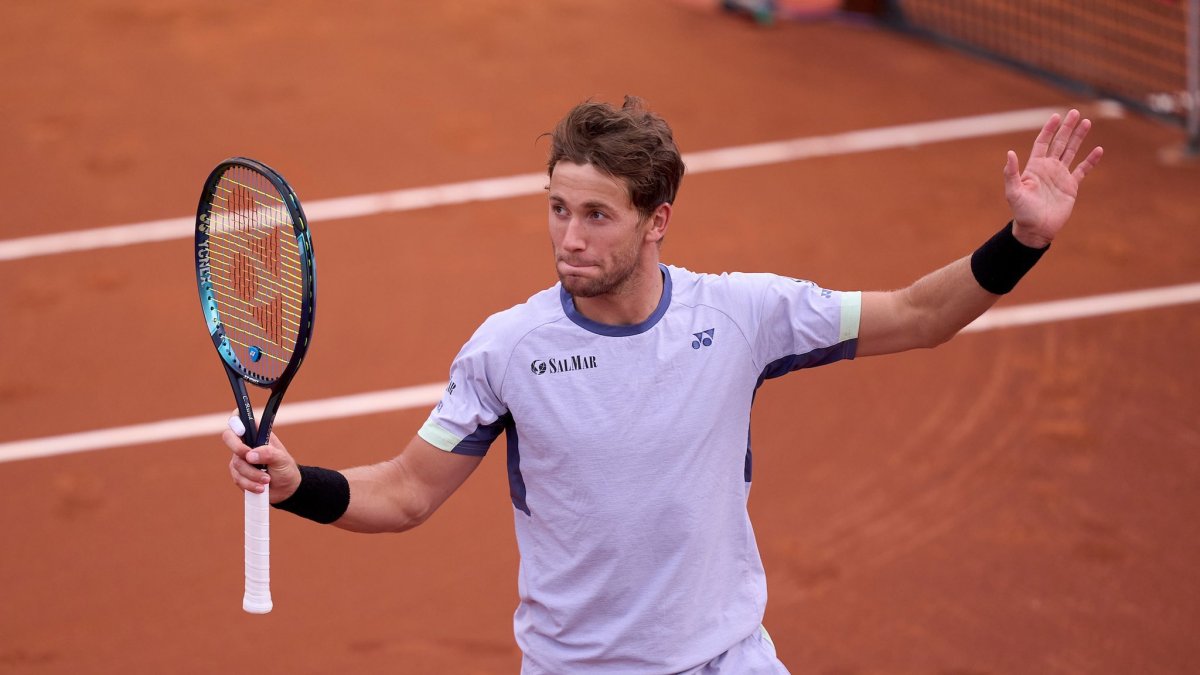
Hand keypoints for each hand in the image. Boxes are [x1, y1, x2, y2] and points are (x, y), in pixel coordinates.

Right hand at [224, 414, 301, 501]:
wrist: (285, 489)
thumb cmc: (285, 468)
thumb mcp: (282, 459)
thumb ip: (268, 454)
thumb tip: (250, 456)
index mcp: (257, 433)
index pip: (241, 417)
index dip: (236, 420)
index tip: (242, 431)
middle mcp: (246, 443)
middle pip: (228, 436)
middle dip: (237, 448)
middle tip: (249, 457)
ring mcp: (240, 458)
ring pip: (236, 463)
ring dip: (252, 474)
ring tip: (267, 479)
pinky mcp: (238, 473)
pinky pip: (237, 478)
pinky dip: (249, 484)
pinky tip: (261, 488)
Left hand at [1004, 109, 1103, 247]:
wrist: (1036, 229)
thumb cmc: (1022, 212)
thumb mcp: (1013, 192)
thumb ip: (1011, 173)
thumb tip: (1010, 153)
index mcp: (1034, 167)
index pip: (1042, 143)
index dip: (1049, 130)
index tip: (1055, 116)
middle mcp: (1048, 168)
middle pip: (1059, 143)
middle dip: (1067, 128)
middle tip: (1075, 112)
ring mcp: (1060, 176)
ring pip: (1071, 152)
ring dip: (1078, 138)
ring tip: (1086, 123)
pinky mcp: (1071, 186)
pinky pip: (1083, 170)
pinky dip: (1091, 160)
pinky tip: (1098, 150)